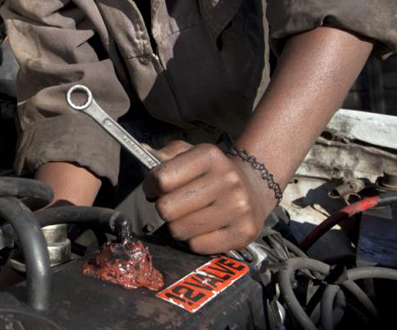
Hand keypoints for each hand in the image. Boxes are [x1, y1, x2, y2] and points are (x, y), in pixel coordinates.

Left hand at [142, 141, 275, 253]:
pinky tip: (204, 228)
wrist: (254, 187)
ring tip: (190, 216)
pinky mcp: (244, 232)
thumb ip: (164, 155)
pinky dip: (195, 240)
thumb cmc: (211, 172)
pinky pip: (198, 246)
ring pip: (179, 230)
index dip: (150, 186)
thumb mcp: (189, 153)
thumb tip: (143, 150)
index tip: (155, 188)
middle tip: (174, 205)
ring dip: (178, 226)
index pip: (161, 179)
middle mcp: (227, 179)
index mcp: (209, 156)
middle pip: (167, 209)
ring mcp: (238, 207)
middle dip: (164, 208)